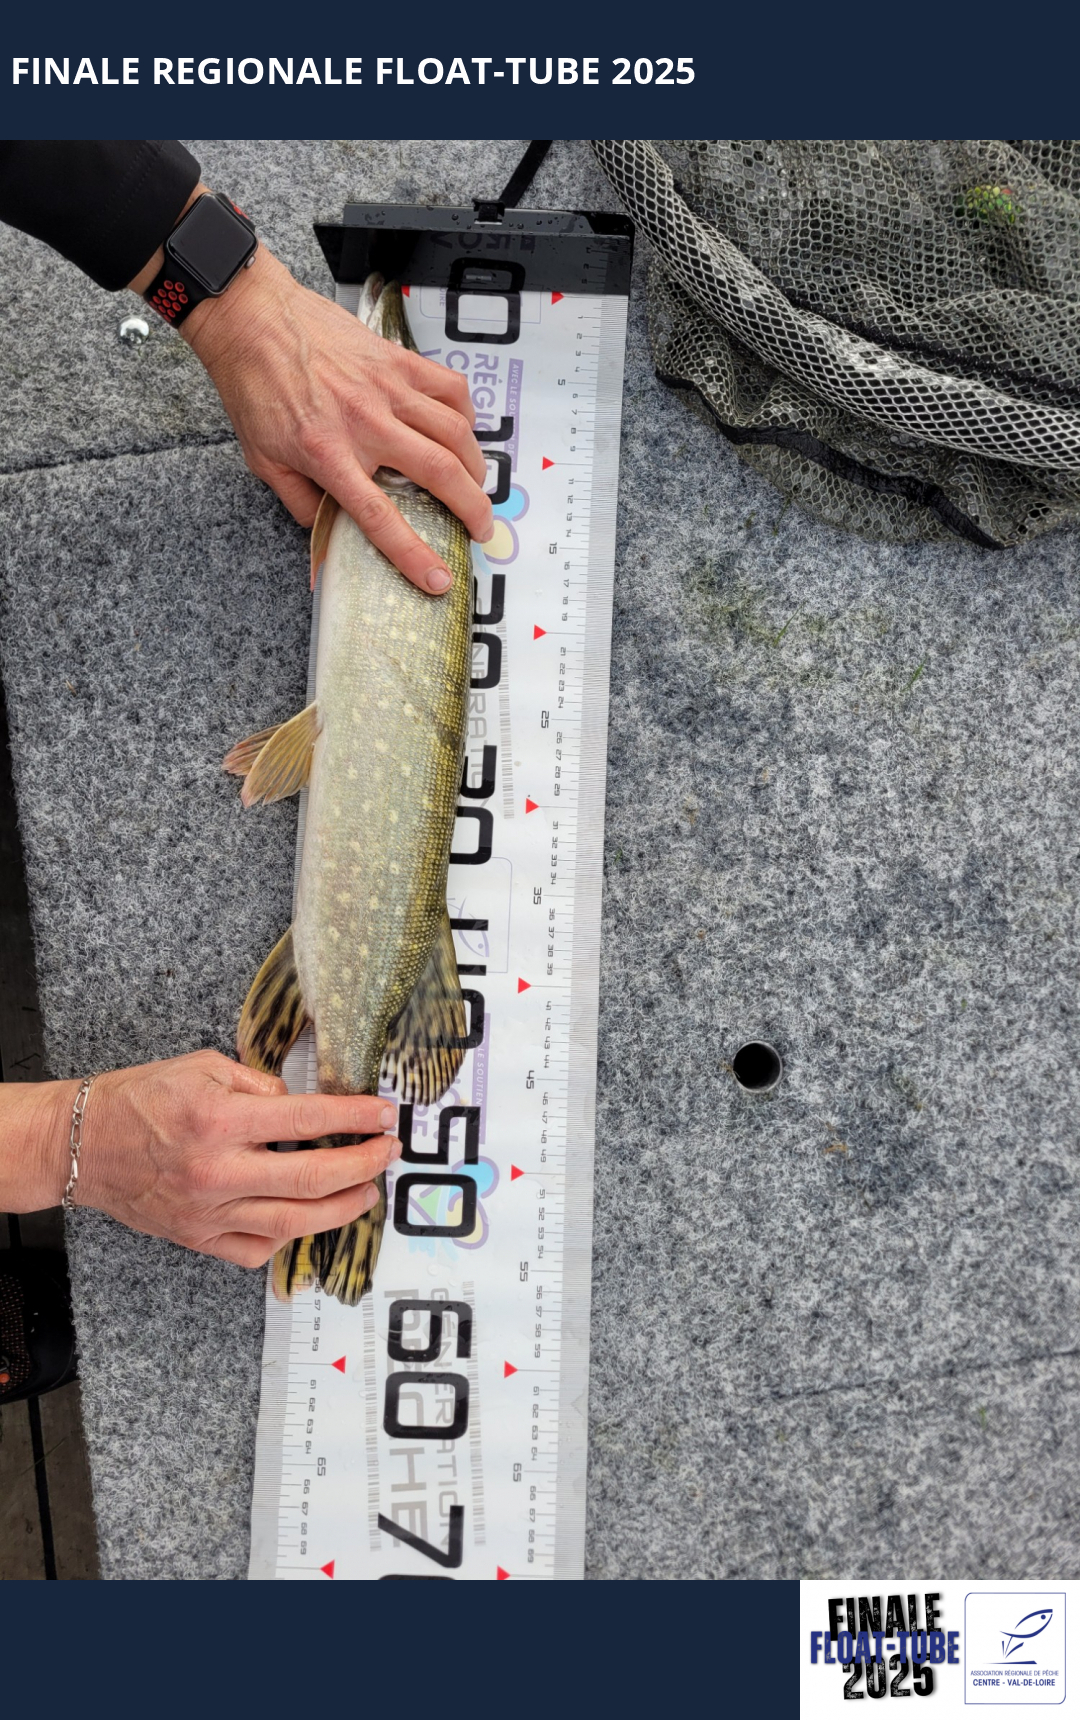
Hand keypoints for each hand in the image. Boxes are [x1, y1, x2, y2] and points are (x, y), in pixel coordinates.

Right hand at [8, 1051, 399, 1269]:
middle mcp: (217, 1171)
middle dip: (364, 1165)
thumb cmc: (138, 1099)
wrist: (79, 1144)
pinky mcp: (198, 1238)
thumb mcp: (202, 1067)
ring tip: (367, 1191)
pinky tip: (309, 1218)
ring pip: (294, 1222)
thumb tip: (299, 1104)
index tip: (384, 1115)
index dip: (356, 1118)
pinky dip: (290, 1237)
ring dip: (342, 1208)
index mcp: (219, 1121)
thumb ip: (258, 1084)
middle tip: (387, 1152)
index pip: (308, 1120)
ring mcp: (209, 1212)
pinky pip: (257, 1249)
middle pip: (313, 1179)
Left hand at [182, 243, 494, 593]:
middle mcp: (366, 423)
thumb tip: (329, 538)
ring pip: (455, 433)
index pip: (381, 518)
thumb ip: (301, 504)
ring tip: (475, 486)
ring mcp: (388, 388)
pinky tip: (462, 431)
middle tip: (480, 529)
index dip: (414, 556)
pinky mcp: (398, 360)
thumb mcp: (264, 461)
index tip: (437, 579)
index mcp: (329, 455)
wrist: (252, 319)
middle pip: (440, 474)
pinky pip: (450, 387)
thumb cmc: (255, 387)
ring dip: (476, 467)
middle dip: (472, 509)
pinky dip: (466, 414)